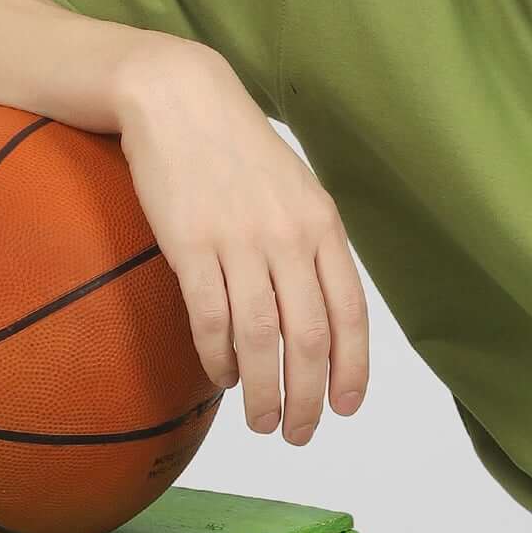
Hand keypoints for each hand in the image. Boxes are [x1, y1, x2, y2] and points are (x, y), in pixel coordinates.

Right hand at [115, 44, 369, 443]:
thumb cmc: (238, 149)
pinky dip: (217, 358)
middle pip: (309, 337)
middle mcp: (289, 236)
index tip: (348, 408)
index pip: (351, 313)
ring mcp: (239, 241)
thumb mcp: (295, 190)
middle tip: (301, 433)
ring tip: (262, 423)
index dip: (353, 368)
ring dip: (263, 391)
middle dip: (310, 395)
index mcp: (322, 225)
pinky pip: (210, 317)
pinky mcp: (190, 244)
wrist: (178, 99)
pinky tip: (220, 377)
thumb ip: (312, 246)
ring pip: (260, 338)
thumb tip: (322, 311)